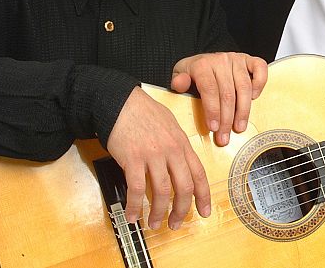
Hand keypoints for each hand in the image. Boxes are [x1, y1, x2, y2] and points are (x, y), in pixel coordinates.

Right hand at [106, 87, 209, 229]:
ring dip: (157, 212)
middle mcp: (171, 150)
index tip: (204, 211)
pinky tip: (132, 215)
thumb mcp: (170, 125)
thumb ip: (177, 146)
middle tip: (175, 224)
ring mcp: (152, 155)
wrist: (120, 101)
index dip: (203, 196)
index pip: (199, 174)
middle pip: (183, 187)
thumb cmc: (144, 112)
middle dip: (181, 210)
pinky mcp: (132, 158)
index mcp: (182, 144)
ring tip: (153, 223)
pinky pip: (136, 188)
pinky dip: (134, 206)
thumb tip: (182, 164)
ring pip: (161, 191)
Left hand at [170, 52, 267, 145]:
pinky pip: (260, 68)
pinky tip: (254, 98)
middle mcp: (221, 60)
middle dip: (226, 119)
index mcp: (202, 65)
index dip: (212, 110)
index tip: (213, 128)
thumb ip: (178, 81)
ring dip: (243, 110)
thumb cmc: (194, 71)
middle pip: (227, 93)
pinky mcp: (250, 60)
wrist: (205, 59)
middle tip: (224, 137)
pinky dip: (259, 84)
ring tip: (239, 127)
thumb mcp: (180, 75)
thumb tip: (180, 84)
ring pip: (244, 87)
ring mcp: (237, 59)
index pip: (209, 89)